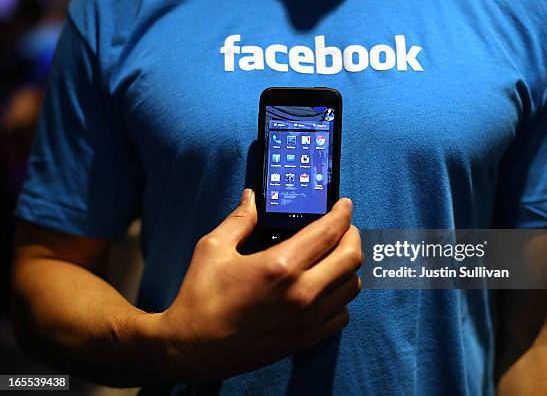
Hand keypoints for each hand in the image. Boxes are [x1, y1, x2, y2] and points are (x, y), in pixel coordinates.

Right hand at [154, 189, 361, 381]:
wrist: (193, 348)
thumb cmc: (200, 298)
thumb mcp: (213, 248)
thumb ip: (239, 220)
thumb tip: (252, 198)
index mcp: (280, 265)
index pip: (329, 232)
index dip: (342, 213)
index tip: (344, 206)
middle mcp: (302, 293)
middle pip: (351, 257)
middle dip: (352, 235)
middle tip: (343, 227)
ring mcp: (307, 319)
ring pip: (351, 286)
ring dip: (348, 266)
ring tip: (334, 256)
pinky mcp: (305, 339)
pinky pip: (342, 315)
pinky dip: (341, 298)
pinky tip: (326, 289)